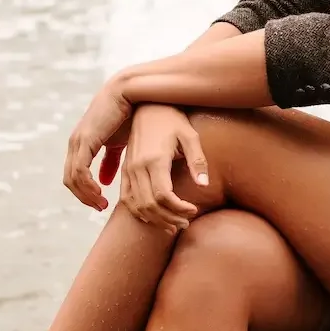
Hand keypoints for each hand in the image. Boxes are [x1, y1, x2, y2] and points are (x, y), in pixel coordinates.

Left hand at [62, 78, 133, 209]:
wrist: (129, 92)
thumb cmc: (128, 115)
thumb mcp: (119, 143)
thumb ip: (111, 161)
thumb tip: (105, 181)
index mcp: (82, 145)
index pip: (74, 176)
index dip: (85, 193)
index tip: (101, 203)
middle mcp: (75, 144)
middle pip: (70, 181)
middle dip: (84, 198)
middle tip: (100, 208)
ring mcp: (78, 142)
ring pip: (72, 178)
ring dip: (86, 195)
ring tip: (101, 203)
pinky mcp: (85, 141)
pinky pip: (80, 171)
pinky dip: (88, 186)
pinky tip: (101, 192)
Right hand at [117, 105, 209, 230]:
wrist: (148, 107)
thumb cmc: (173, 120)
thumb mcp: (190, 136)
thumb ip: (197, 160)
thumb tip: (204, 184)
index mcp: (154, 159)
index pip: (163, 195)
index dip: (179, 209)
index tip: (193, 211)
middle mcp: (137, 167)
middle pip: (149, 205)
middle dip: (169, 218)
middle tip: (186, 223)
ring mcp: (128, 170)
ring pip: (136, 206)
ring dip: (155, 220)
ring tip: (173, 224)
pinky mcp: (125, 170)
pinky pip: (126, 199)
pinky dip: (138, 212)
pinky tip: (154, 217)